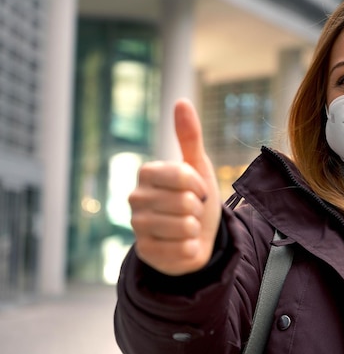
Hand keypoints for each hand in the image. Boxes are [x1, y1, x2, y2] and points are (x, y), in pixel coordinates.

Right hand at [128, 99, 221, 275]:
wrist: (195, 236)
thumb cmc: (195, 197)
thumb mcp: (198, 166)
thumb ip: (189, 135)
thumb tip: (181, 101)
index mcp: (146, 173)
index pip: (183, 175)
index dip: (199, 184)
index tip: (197, 189)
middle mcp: (135, 198)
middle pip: (185, 202)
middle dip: (197, 209)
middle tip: (190, 210)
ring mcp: (137, 227)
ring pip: (185, 227)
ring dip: (195, 229)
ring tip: (186, 226)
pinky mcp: (146, 253)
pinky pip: (184, 250)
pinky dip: (191, 248)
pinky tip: (182, 245)